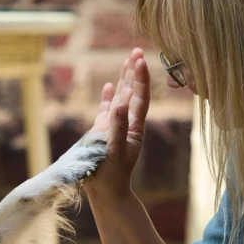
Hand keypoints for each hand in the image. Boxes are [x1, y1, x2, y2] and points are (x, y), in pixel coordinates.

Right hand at [85, 48, 149, 198]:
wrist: (106, 193)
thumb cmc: (111, 175)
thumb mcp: (115, 152)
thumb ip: (117, 129)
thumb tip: (119, 105)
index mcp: (133, 127)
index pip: (139, 98)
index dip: (140, 78)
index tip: (140, 59)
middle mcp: (126, 124)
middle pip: (133, 93)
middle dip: (135, 72)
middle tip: (137, 50)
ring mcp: (115, 127)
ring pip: (121, 97)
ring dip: (124, 79)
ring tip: (127, 60)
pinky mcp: (103, 133)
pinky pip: (105, 110)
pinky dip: (107, 97)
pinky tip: (107, 86)